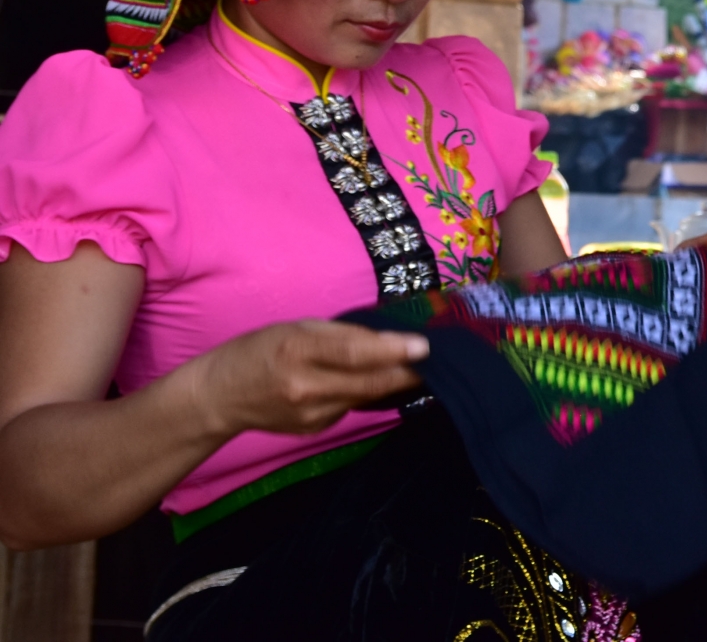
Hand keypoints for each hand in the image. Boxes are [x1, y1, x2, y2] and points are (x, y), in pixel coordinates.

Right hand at [189, 320, 427, 437]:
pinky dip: (363, 394)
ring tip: (410, 367)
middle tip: (435, 362)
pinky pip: (349, 407)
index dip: (393, 350)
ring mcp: (309, 414)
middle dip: (407, 373)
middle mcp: (305, 387)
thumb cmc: (259, 351)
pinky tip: (364, 382)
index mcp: (298, 351)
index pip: (355, 353)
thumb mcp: (297, 329)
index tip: (424, 346)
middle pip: (369, 383)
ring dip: (391, 383)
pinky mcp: (313, 430)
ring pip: (364, 397)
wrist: (220, 397)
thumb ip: (341, 334)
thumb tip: (388, 339)